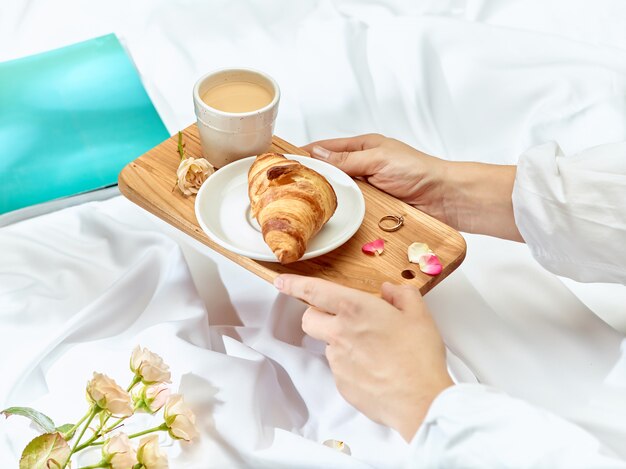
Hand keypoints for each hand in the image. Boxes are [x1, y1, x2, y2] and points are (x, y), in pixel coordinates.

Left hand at [274, 274, 452, 441]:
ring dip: (341, 342)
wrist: (420, 400)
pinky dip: (352, 366)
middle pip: (309, 319)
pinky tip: (375, 369)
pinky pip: (339, 369)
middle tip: (341, 317)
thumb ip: (401, 295)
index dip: (294, 284)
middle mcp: (339, 333)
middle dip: (318, 314)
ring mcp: (338, 361)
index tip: (282, 281)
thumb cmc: (419, 357)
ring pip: (327, 345)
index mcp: (354, 309)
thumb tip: (390, 291)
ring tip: (373, 350)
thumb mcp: (419, 314)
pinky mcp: (341, 384)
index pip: (313, 290)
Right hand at [303, 134, 522, 240]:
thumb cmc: (418, 172)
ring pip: (337, 194)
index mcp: (362, 148)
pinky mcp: (372, 209)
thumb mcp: (378, 158)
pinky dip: (338, 214)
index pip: (326, 149)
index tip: (283, 163)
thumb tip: (317, 154)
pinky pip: (350, 211)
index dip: (305, 154)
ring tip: (298, 206)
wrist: (444, 198)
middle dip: (309, 179)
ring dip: (323, 199)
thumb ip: (347, 158)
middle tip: (285, 189)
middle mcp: (362, 168)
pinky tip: (324, 219)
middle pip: (328, 173)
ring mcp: (366, 190)